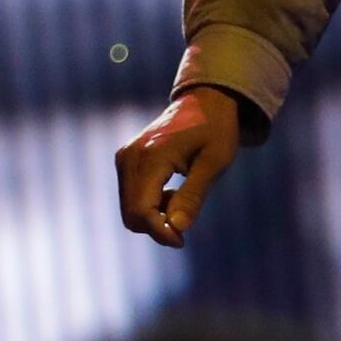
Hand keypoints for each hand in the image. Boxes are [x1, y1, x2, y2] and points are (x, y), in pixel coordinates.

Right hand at [114, 85, 246, 246]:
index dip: (160, 233)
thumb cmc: (215, 130)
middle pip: (131, 215)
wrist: (205, 101)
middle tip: (186, 220)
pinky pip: (130, 197)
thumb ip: (194, 196)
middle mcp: (130, 156)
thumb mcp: (215, 163)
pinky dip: (149, 205)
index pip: (142, 210)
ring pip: (129, 209)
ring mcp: (124, 157)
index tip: (182, 240)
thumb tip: (177, 228)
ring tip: (181, 199)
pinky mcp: (125, 159)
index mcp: (152, 156)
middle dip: (157, 227)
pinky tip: (171, 192)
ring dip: (154, 216)